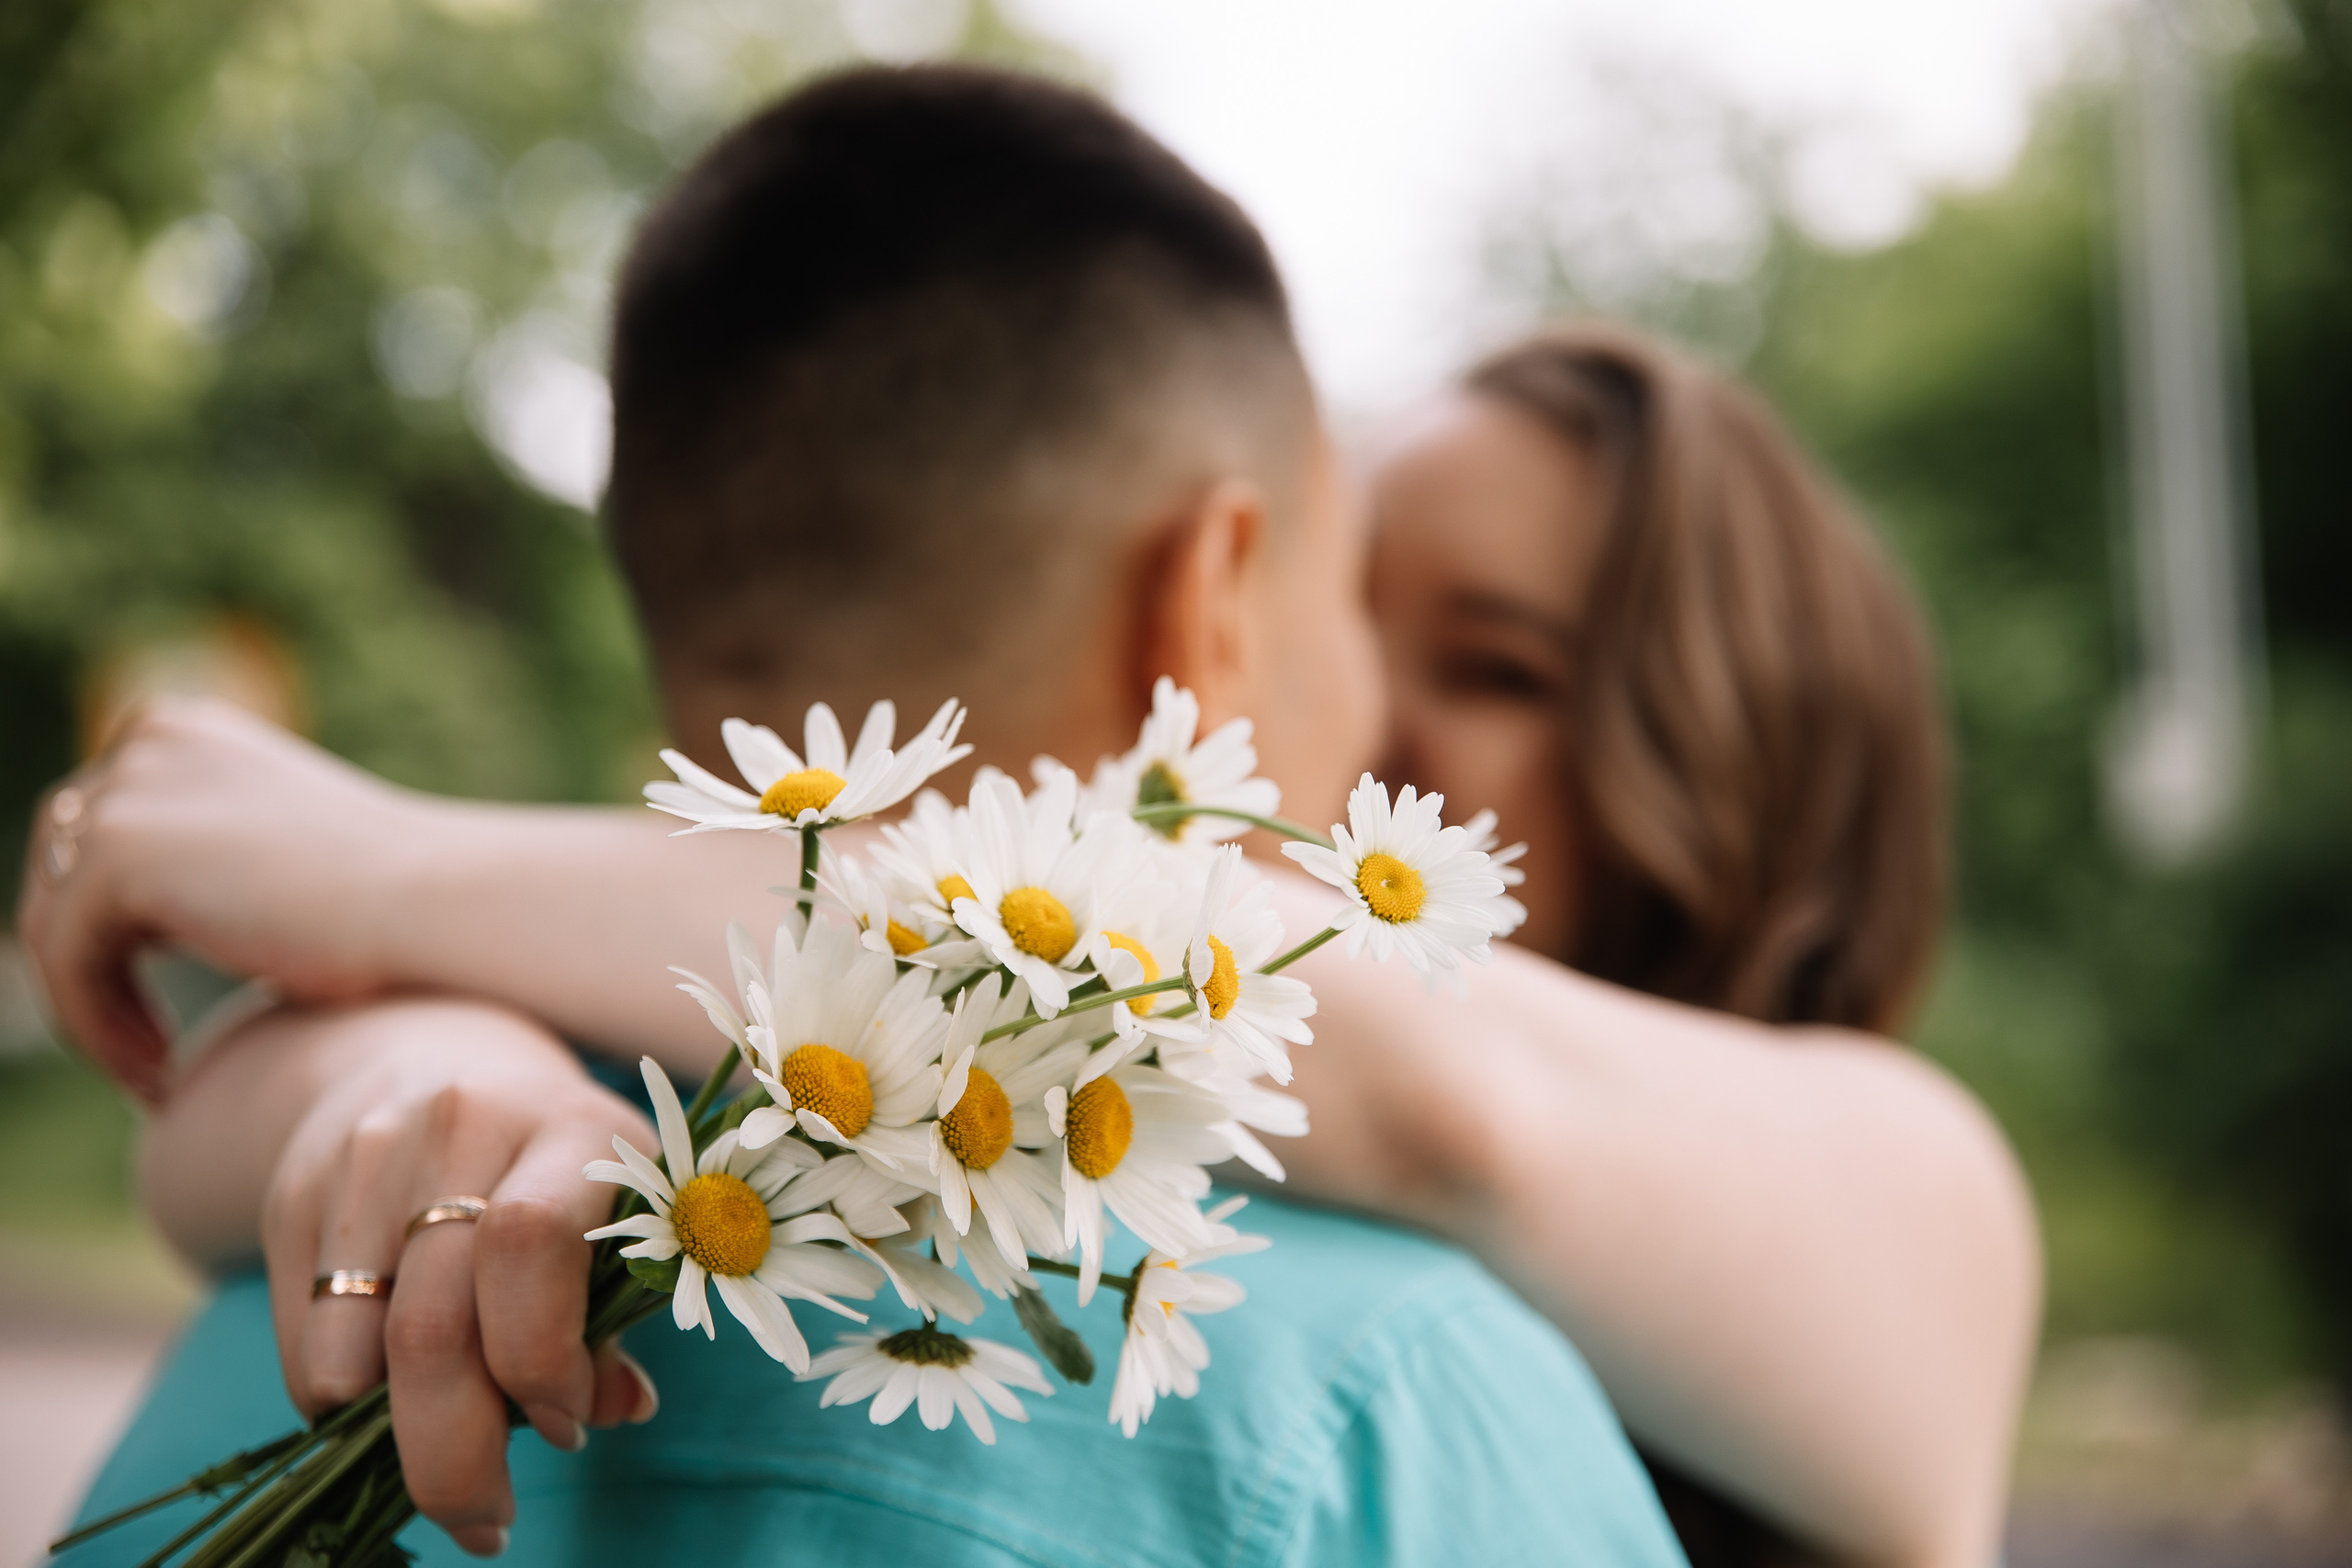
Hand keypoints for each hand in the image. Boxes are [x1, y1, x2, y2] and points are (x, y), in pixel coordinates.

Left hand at [16, 698, 420, 1101]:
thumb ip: (205, 866)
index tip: (161, 1014)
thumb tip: (144, 923)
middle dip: (91, 971)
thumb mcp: (274, 866)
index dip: (110, 935)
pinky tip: (163, 1075)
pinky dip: (99, 1031)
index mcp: (186, 731)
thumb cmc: (395, 906)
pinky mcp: (118, 850)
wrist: (442, 903)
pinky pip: (65, 963)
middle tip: (150, 1052)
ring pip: (53, 928)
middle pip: (58, 879)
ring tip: (159, 1074)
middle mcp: (147, 738)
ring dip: (94, 1014)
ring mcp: (127, 788)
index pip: (92, 840)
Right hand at [256, 1000, 661, 1555]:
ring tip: (445, 1452)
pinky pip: (303, 1346)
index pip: (529, 1245)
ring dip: (393, 1439)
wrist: (434, 1052)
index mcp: (567, 1125)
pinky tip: (394, 1400)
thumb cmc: (559, 1162)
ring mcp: (363, 1157)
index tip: (567, 1428)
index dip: (540, 1360)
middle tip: (486, 1521)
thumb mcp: (617, 1210)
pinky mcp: (294, 1195)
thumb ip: (618, 1310)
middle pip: (429, 1325)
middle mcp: (460, 1126)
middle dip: (456, 1454)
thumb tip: (616, 1408)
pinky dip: (345, 1406)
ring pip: (349, 1352)